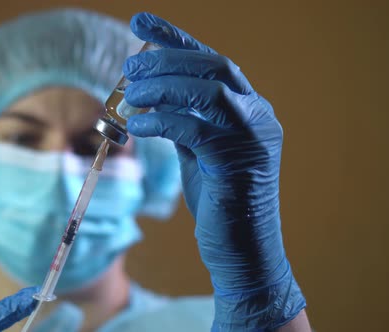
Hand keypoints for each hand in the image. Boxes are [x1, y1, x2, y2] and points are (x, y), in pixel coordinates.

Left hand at [124, 13, 305, 329]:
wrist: (243, 253)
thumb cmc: (219, 204)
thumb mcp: (196, 153)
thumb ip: (181, 122)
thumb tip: (147, 97)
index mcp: (248, 109)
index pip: (211, 62)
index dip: (175, 38)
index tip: (140, 23)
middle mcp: (258, 115)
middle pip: (214, 66)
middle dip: (167, 59)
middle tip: (130, 68)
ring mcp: (254, 137)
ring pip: (210, 90)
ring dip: (164, 85)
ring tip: (131, 92)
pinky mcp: (240, 162)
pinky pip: (198, 128)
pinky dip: (164, 121)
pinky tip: (138, 126)